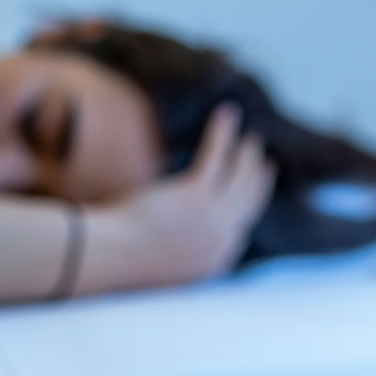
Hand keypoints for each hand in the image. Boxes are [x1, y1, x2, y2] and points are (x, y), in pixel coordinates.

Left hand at [83, 104, 275, 291]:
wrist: (110, 255)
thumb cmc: (121, 257)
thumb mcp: (160, 261)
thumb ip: (178, 249)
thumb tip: (173, 234)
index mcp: (212, 262)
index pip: (241, 232)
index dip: (246, 209)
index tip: (250, 193)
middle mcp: (220, 241)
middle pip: (250, 202)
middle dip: (259, 180)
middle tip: (265, 162)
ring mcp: (211, 218)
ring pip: (241, 178)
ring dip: (247, 154)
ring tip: (250, 137)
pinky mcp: (195, 194)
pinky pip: (216, 156)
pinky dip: (222, 133)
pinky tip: (226, 113)